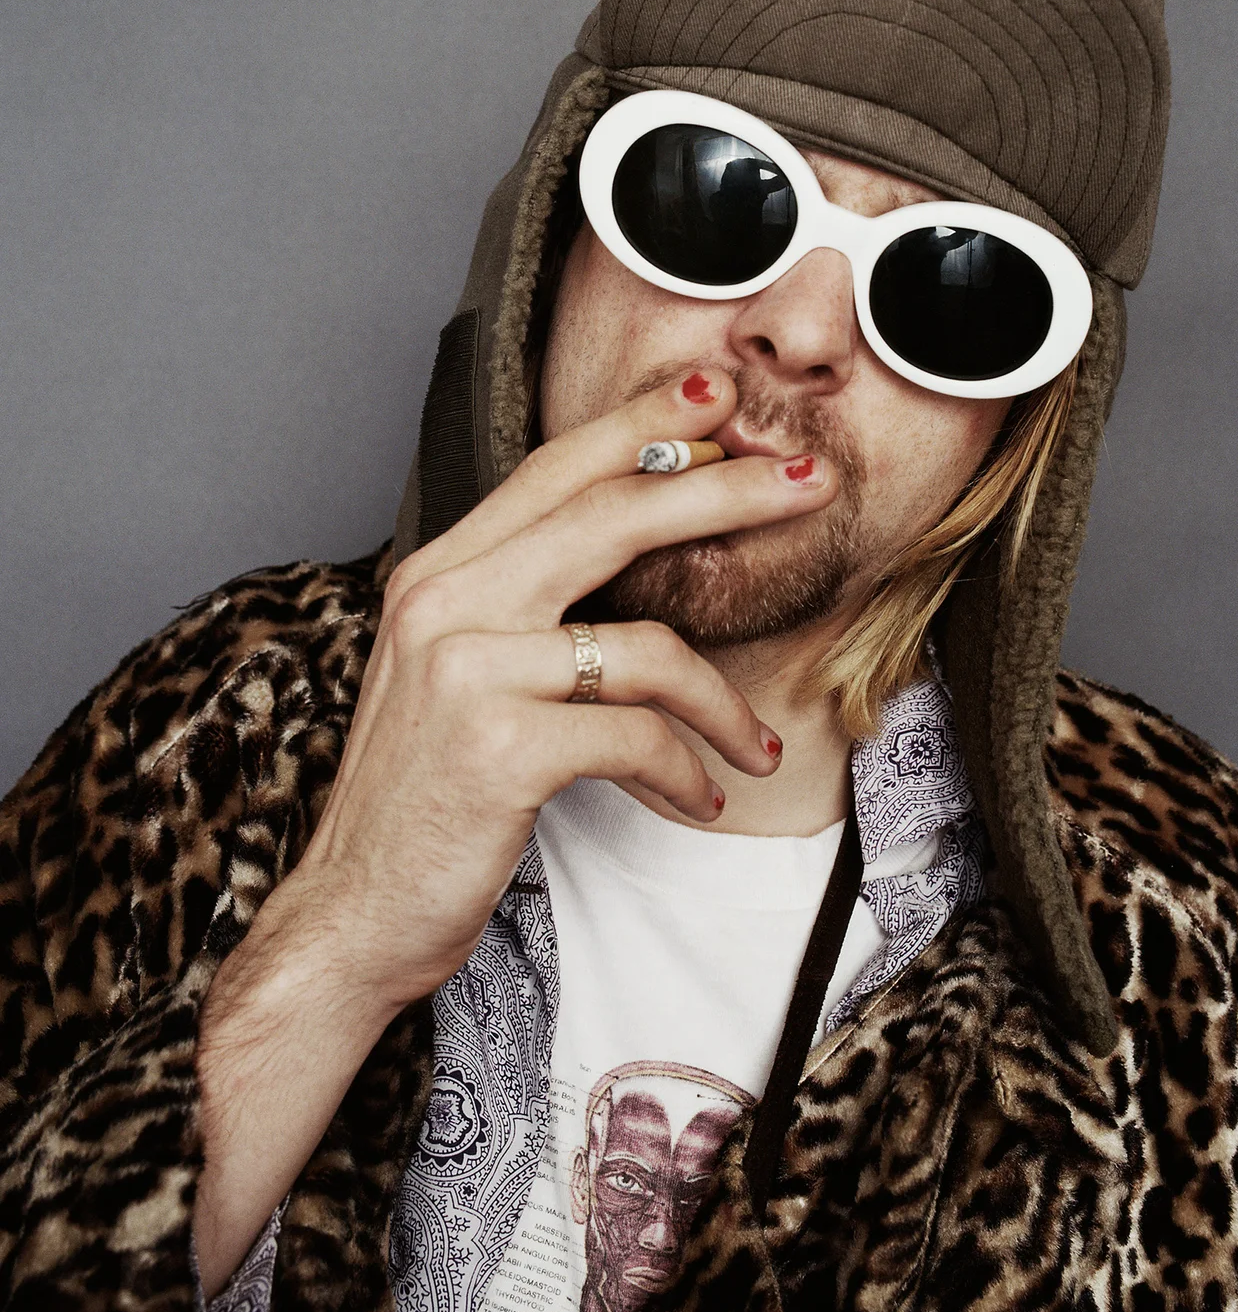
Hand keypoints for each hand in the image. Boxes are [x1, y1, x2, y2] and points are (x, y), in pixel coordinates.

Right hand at [193, 366, 836, 1293]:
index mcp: (438, 576)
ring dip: (722, 701)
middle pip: (610, 516)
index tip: (719, 397)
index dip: (641, 426)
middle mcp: (444, 603)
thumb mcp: (462, 679)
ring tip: (758, 745)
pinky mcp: (498, 747)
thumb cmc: (427, 798)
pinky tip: (702, 798)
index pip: (554, 473)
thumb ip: (527, 609)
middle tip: (810, 483)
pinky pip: (637, 734)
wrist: (353, 914)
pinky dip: (686, 768)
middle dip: (723, 492)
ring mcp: (467, 671)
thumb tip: (633, 553)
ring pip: (643, 642)